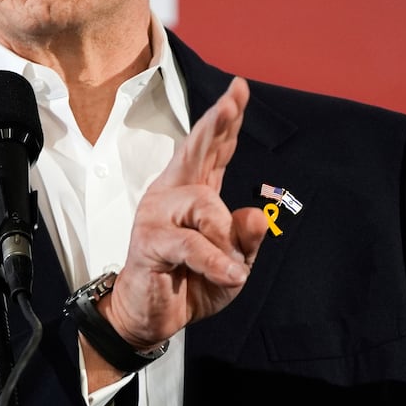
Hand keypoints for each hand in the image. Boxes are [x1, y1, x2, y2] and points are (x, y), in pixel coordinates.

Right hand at [99, 77, 268, 353]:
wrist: (151, 315)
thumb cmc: (191, 282)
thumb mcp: (234, 264)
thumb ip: (247, 240)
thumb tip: (256, 216)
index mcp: (195, 191)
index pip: (214, 149)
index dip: (227, 120)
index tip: (239, 89)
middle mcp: (174, 193)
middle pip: (196, 150)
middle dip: (215, 124)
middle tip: (230, 101)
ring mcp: (158, 214)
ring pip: (203, 205)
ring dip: (223, 237)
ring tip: (231, 265)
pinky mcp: (149, 240)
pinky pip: (191, 244)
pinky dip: (215, 261)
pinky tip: (229, 275)